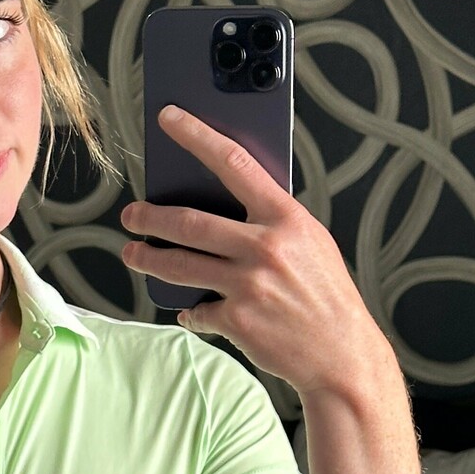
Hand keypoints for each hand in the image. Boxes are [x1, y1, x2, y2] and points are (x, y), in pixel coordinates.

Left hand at [119, 104, 392, 396]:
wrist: (343, 354)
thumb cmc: (326, 295)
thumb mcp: (310, 243)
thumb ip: (272, 222)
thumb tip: (226, 205)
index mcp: (286, 219)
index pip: (233, 163)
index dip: (196, 136)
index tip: (168, 119)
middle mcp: (265, 247)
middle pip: (189, 222)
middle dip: (150, 217)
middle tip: (131, 215)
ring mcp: (249, 285)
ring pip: (180, 265)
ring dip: (148, 259)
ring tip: (133, 253)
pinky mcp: (237, 320)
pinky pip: (197, 310)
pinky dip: (190, 311)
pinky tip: (190, 310)